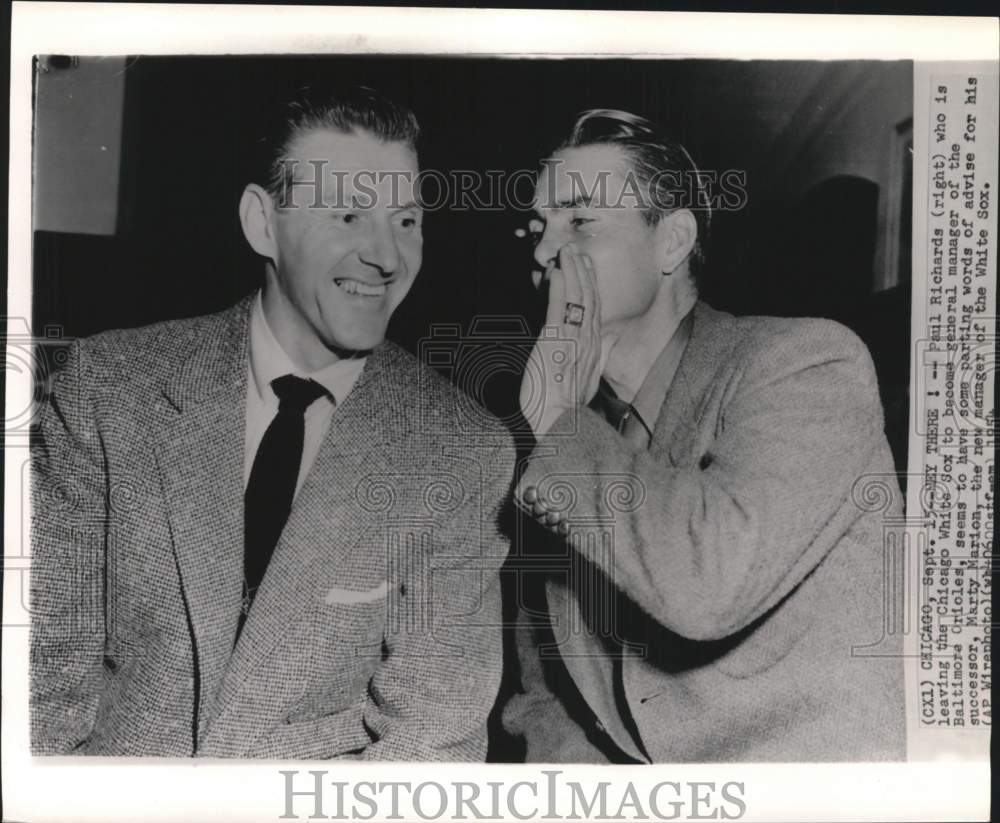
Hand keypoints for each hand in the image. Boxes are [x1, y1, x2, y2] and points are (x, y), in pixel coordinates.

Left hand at [519, 243, 615, 436]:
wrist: (556, 427)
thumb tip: (604, 344)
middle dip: (585, 272)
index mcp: (594, 351)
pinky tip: (556, 274)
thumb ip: (595, 359)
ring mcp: (573, 344)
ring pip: (579, 301)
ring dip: (574, 274)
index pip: (597, 311)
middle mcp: (588, 344)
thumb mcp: (586, 382)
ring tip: (568, 253)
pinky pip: (560, 312)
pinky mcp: (555, 346)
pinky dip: (558, 290)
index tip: (588, 266)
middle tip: (578, 250)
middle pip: (591, 300)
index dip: (593, 285)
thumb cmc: (563, 409)